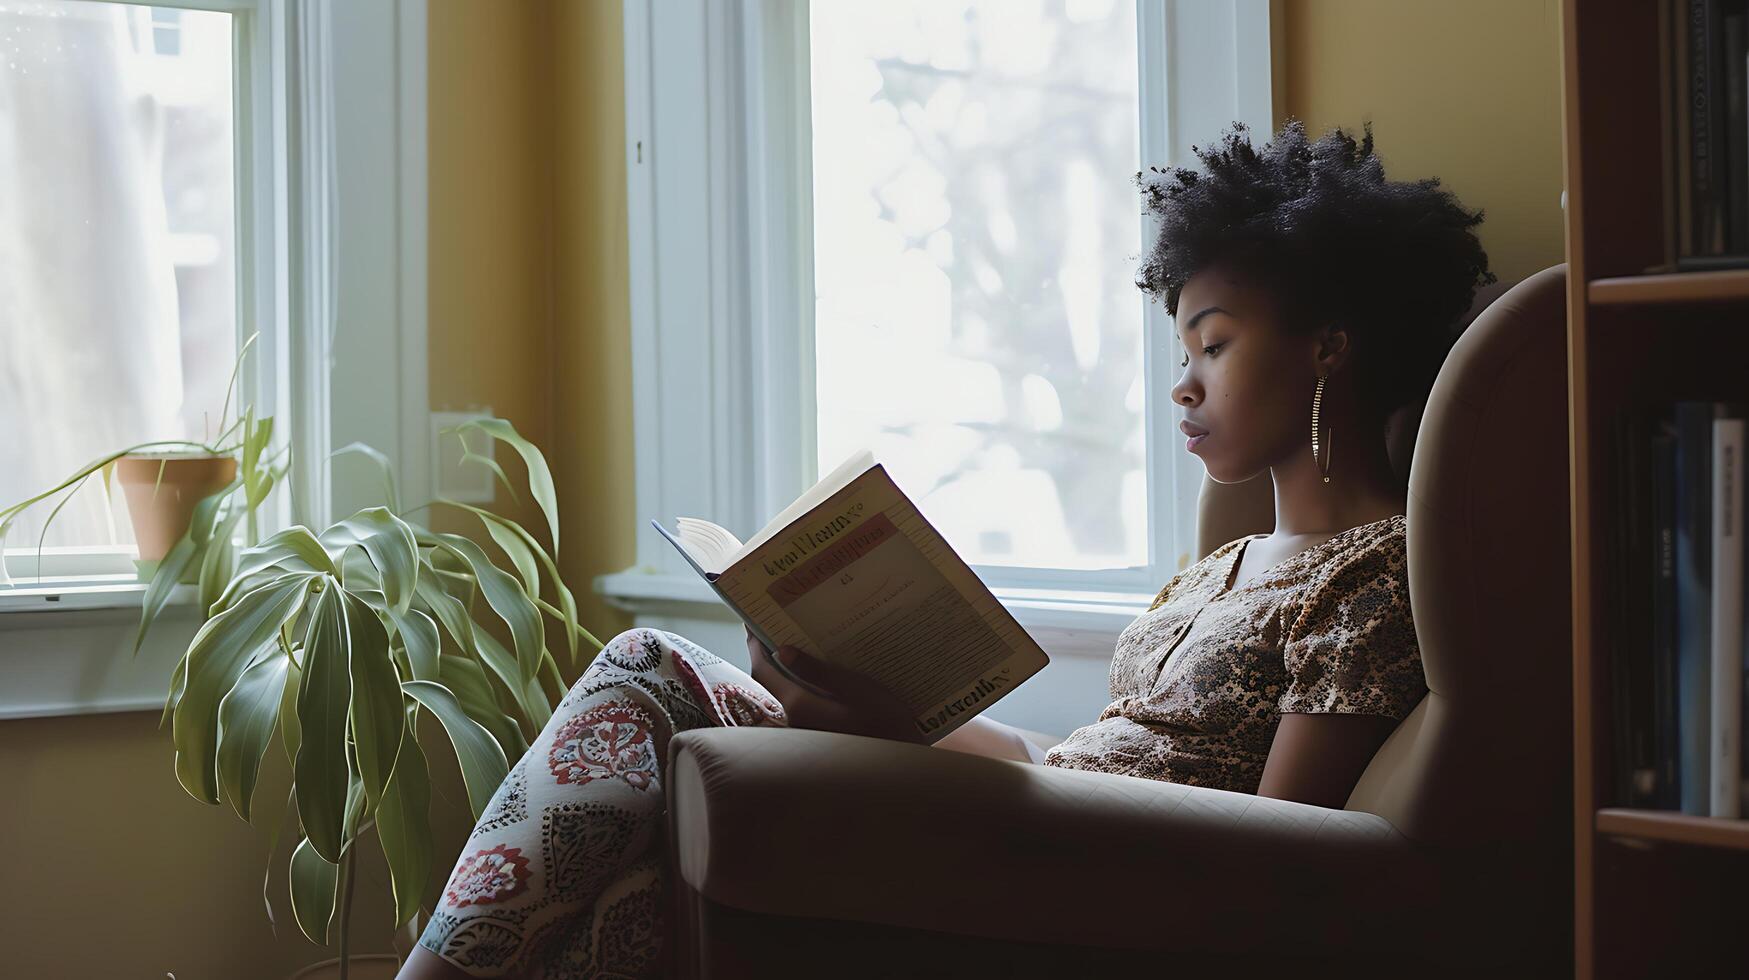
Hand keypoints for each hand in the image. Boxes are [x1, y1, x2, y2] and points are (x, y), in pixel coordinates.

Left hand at [745, 626, 925, 743]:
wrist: (899, 762)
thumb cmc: (883, 722)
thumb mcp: (855, 690)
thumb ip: (818, 672)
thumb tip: (783, 651)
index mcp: (799, 704)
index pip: (764, 670)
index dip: (755, 645)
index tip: (752, 621)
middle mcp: (795, 718)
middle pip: (771, 679)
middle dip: (768, 652)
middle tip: (774, 625)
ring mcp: (806, 727)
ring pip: (786, 689)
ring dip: (785, 666)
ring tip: (796, 640)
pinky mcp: (818, 730)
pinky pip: (801, 699)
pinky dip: (801, 680)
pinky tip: (818, 669)